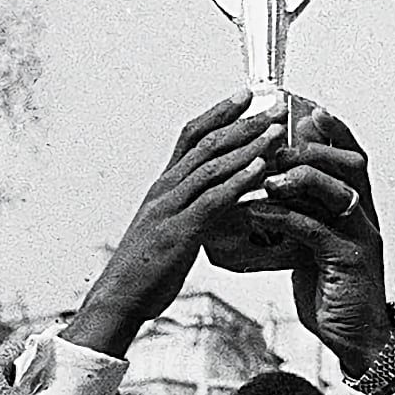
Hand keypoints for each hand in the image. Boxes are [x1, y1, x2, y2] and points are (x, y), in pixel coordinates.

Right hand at [66, 96, 286, 356]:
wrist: (118, 299)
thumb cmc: (145, 270)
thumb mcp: (170, 232)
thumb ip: (191, 212)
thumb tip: (220, 204)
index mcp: (164, 187)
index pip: (191, 136)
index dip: (219, 113)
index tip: (246, 95)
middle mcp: (165, 189)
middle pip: (205, 142)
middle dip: (242, 121)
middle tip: (274, 106)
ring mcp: (170, 209)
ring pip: (211, 165)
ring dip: (246, 146)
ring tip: (276, 131)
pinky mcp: (178, 233)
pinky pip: (211, 200)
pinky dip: (236, 181)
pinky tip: (260, 170)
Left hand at [253, 106, 391, 377]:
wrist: (357, 339)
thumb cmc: (332, 291)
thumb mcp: (316, 246)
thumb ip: (304, 216)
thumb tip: (271, 191)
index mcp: (359, 210)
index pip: (352, 158)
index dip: (335, 132)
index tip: (310, 110)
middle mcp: (365, 217)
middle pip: (350, 165)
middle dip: (314, 148)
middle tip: (278, 142)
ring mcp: (361, 238)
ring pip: (336, 191)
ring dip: (300, 177)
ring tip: (266, 175)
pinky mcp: (349, 261)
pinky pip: (315, 229)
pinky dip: (284, 216)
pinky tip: (257, 210)